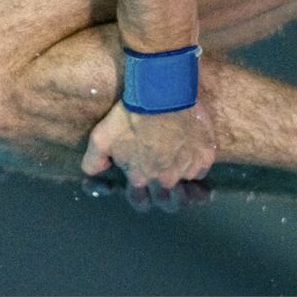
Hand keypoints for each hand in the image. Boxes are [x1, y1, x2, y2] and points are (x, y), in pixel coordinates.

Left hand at [81, 101, 215, 191]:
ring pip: (186, 186)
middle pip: (167, 201)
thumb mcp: (101, 138)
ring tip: (183, 176)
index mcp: (140, 178)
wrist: (161, 95)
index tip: (142, 187)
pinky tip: (192, 155)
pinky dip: (196, 164)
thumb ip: (94, 161)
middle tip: (164, 180)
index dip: (140, 196)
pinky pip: (201, 169)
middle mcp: (165, 179)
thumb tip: (91, 173)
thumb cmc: (130, 116)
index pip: (140, 201)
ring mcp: (187, 169)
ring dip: (183, 183)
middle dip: (164, 195)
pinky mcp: (205, 156)